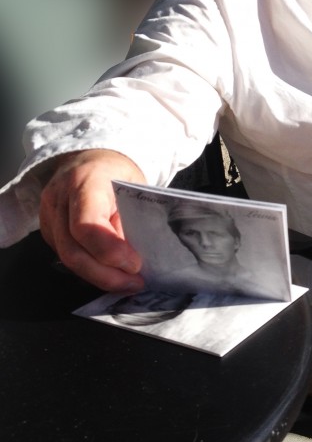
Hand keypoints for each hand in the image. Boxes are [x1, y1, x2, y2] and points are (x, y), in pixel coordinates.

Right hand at [39, 149, 146, 291]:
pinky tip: (109, 271)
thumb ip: (134, 220)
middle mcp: (59, 197)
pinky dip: (88, 268)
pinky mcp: (47, 228)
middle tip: (134, 283)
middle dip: (105, 275)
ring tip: (125, 281)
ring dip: (98, 276)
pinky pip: (65, 255)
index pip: (86, 225)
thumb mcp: (135, 189)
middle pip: (73, 250)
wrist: (90, 158)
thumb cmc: (117, 172)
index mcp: (86, 181)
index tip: (134, 263)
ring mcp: (48, 213)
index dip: (110, 251)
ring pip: (66, 258)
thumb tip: (136, 260)